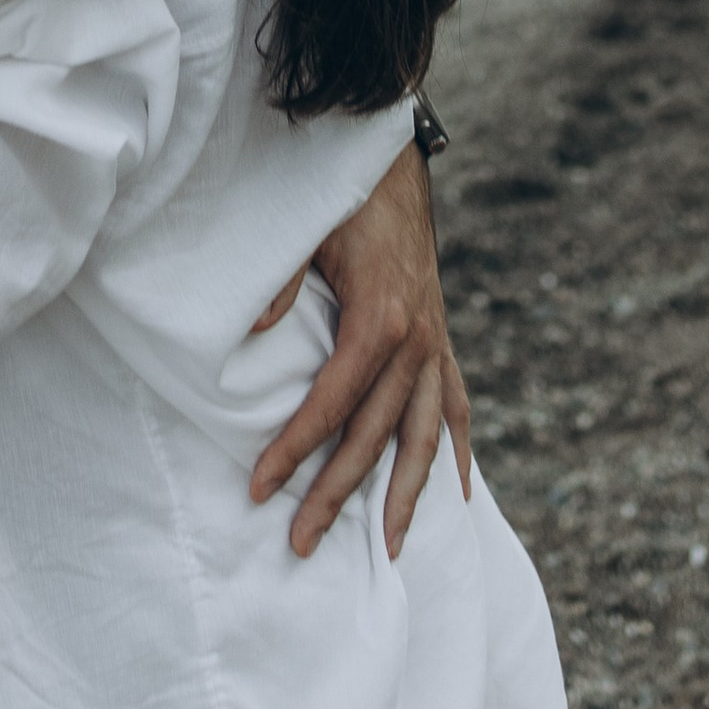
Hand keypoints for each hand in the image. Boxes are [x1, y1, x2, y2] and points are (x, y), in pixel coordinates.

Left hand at [248, 142, 471, 561]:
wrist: (389, 158)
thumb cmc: (340, 195)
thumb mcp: (305, 230)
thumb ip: (280, 283)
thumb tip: (249, 335)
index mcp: (380, 317)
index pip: (334, 403)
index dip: (296, 447)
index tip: (260, 487)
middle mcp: (417, 340)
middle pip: (376, 434)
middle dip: (338, 493)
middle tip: (301, 543)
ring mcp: (434, 343)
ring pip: (424, 435)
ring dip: (405, 494)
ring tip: (391, 549)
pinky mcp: (440, 339)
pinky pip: (455, 406)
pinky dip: (458, 451)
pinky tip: (458, 493)